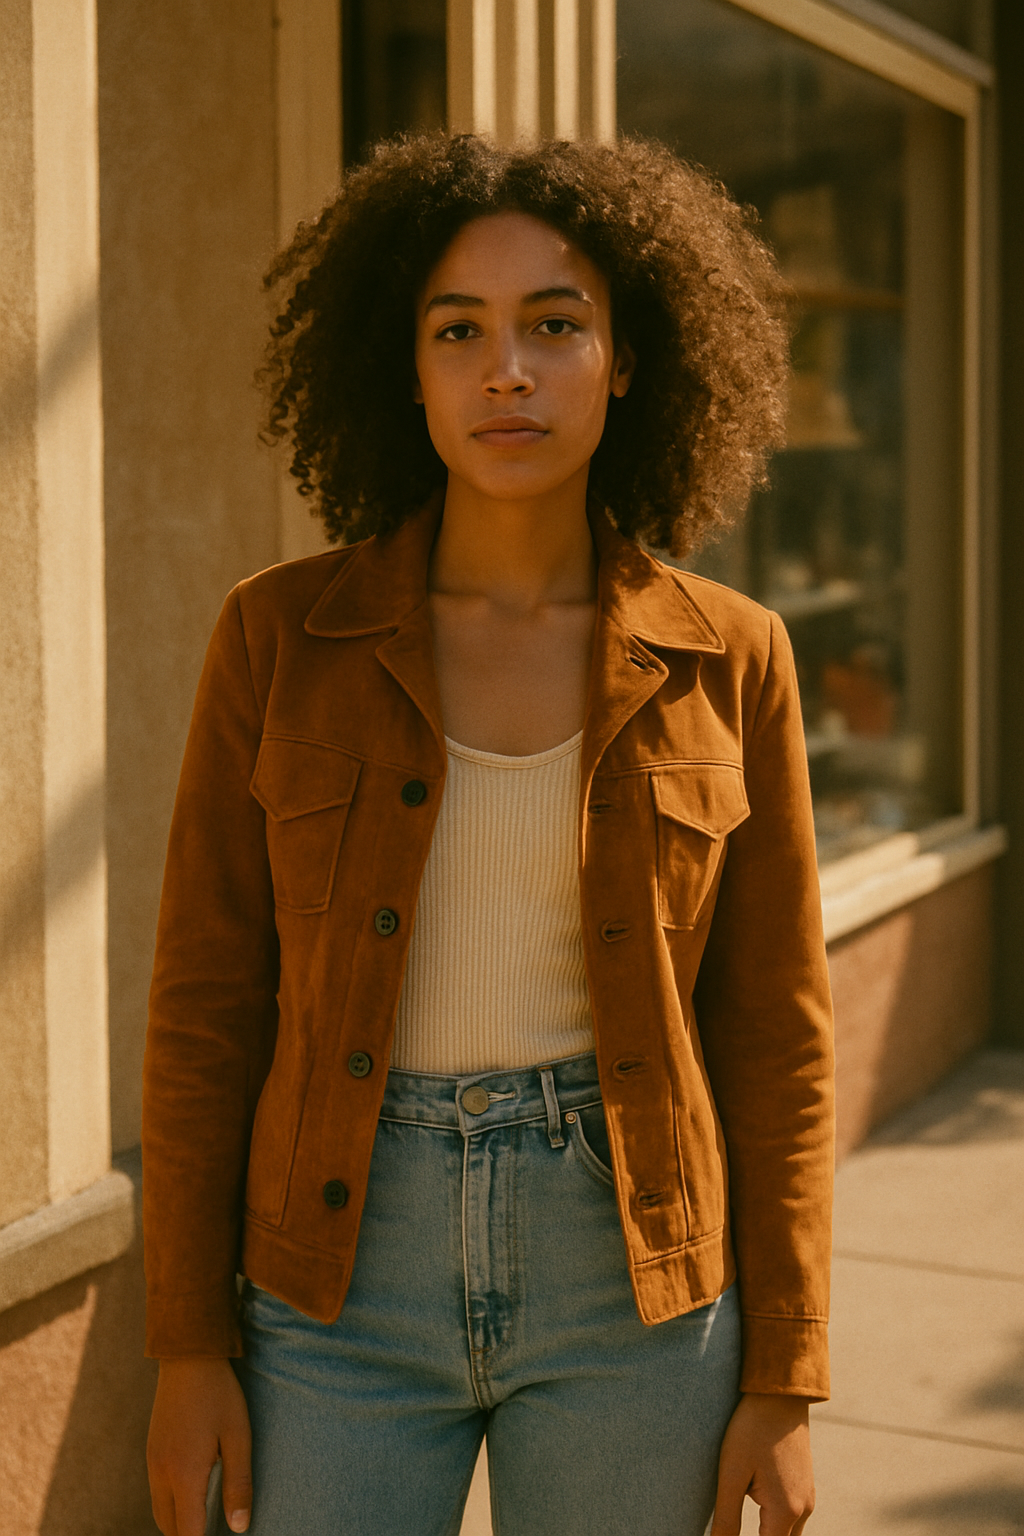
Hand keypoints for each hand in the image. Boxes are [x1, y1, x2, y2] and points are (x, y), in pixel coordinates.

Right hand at [147, 1357, 252, 1535]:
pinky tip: (195, 1489)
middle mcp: (161, 1473)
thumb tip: (240, 1527)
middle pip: (169, 1527)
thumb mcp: (238, 1436)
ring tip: (207, 1516)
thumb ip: (238, 1484)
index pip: (187, 1532)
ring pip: (160, 1511)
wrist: (188, 1356)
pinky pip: (157, 1491)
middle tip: (215, 1528)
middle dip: (189, 1535)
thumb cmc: (219, 1394)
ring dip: (179, 1521)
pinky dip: (173, 1502)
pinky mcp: (151, 1450)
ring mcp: (152, 1461)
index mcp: (183, 1473)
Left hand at [710, 1392, 814, 1535]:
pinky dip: (776, 1521)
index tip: (728, 1534)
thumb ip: (727, 1518)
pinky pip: (793, 1515)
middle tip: (731, 1528)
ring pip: (789, 1532)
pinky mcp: (805, 1482)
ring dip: (769, 1533)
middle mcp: (803, 1508)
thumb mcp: (732, 1473)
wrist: (779, 1392)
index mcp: (785, 1511)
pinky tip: (758, 1507)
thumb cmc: (752, 1429)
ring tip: (742, 1518)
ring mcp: (807, 1495)